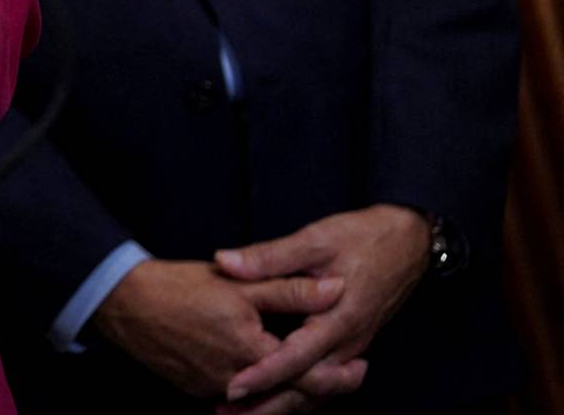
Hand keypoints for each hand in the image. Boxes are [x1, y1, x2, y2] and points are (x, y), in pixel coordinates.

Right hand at [93, 259, 349, 399]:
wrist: (122, 300)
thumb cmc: (178, 286)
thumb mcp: (239, 282)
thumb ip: (289, 288)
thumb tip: (335, 289)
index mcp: (250, 351)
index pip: (307, 375)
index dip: (339, 376)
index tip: (361, 368)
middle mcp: (233, 379)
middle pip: (287, 395)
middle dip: (318, 389)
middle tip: (347, 375)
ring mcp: (211, 387)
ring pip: (260, 397)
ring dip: (286, 390)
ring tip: (310, 376)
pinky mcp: (192, 386)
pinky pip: (234, 394)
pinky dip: (254, 389)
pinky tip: (261, 372)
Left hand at [211, 204, 427, 407]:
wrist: (409, 241)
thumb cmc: (363, 237)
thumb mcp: (315, 239)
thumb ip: (269, 257)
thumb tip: (225, 262)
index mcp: (338, 319)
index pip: (297, 358)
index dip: (264, 375)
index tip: (233, 387)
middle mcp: (347, 342)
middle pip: (307, 387)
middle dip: (269, 404)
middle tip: (228, 413)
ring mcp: (351, 346)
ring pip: (316, 388)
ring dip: (282, 403)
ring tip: (242, 413)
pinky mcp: (351, 343)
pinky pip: (325, 378)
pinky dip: (300, 391)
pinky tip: (275, 396)